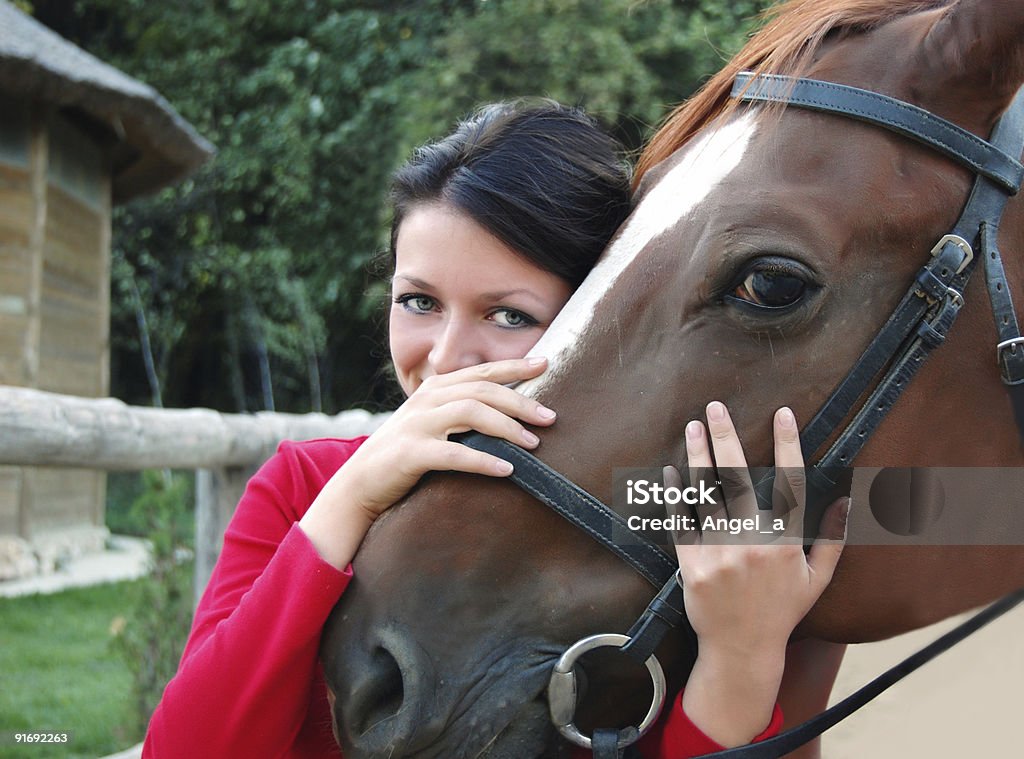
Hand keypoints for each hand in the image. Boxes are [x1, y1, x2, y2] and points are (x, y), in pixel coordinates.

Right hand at [299, 357, 555, 566]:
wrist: (358, 485)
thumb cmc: (403, 456)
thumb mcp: (431, 425)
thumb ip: (460, 414)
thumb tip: (508, 414)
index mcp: (434, 389)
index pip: (481, 372)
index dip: (514, 366)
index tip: (545, 363)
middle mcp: (426, 400)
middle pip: (481, 390)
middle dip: (519, 401)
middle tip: (550, 417)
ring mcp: (416, 425)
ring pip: (470, 412)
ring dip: (506, 427)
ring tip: (533, 443)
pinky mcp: (410, 454)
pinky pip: (453, 454)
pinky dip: (483, 460)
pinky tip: (507, 469)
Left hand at [670, 401, 848, 745]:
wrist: (742, 649)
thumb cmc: (783, 611)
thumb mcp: (818, 578)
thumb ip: (834, 538)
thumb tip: (848, 500)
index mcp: (785, 542)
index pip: (790, 483)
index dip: (788, 446)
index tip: (784, 414)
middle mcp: (751, 543)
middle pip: (738, 479)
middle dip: (726, 438)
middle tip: (716, 406)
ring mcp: (719, 553)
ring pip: (706, 495)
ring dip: (698, 457)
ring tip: (692, 426)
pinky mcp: (691, 565)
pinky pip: (681, 522)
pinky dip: (675, 495)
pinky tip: (671, 471)